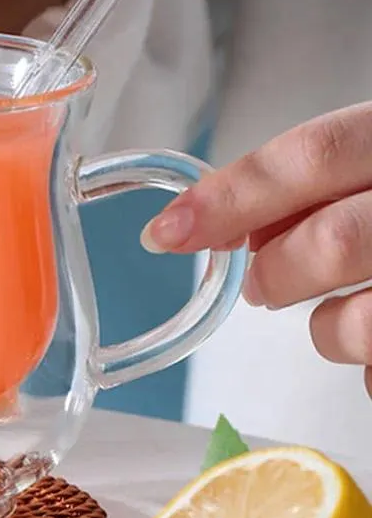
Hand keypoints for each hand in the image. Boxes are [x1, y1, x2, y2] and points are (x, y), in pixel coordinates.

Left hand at [140, 102, 371, 398]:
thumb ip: (314, 184)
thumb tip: (226, 226)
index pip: (313, 154)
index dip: (231, 197)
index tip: (166, 234)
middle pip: (335, 239)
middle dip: (278, 272)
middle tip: (261, 286)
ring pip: (363, 320)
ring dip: (326, 328)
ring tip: (334, 317)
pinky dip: (370, 363)